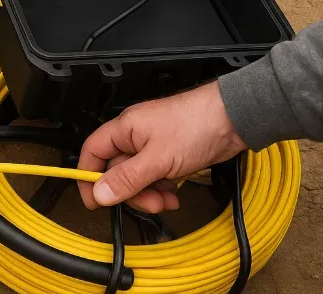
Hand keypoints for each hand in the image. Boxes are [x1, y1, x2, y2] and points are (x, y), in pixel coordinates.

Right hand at [76, 81, 247, 213]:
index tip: (94, 202)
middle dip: (131, 192)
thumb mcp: (158, 159)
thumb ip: (127, 178)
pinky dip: (162, 190)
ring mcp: (153, 146)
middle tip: (149, 204)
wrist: (234, 119)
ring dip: (149, 194)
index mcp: (124, 129)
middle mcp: (135, 136)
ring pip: (138, 178)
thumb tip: (100, 193)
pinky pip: (155, 178)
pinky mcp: (170, 155)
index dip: (88, 176)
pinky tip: (175, 196)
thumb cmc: (195, 126)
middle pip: (117, 170)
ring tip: (167, 201)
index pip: (92, 152)